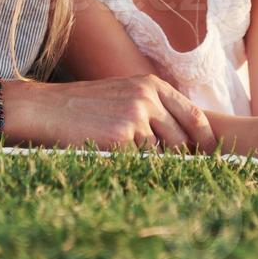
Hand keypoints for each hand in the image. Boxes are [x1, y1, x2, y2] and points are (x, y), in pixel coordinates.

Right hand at [5, 75, 216, 152]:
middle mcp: (147, 98)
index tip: (210, 156)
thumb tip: (182, 136)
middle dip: (180, 159)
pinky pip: (139, 162)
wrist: (47, 108)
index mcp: (151, 85)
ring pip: (160, 154)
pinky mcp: (120, 138)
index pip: (194, 115)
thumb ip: (151, 106)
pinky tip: (117, 164)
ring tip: (134, 165)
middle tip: (177, 173)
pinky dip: (133, 168)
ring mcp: (135, 117)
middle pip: (181, 140)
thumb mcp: (123, 92)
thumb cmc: (84, 105)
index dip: (205, 139)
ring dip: (152, 165)